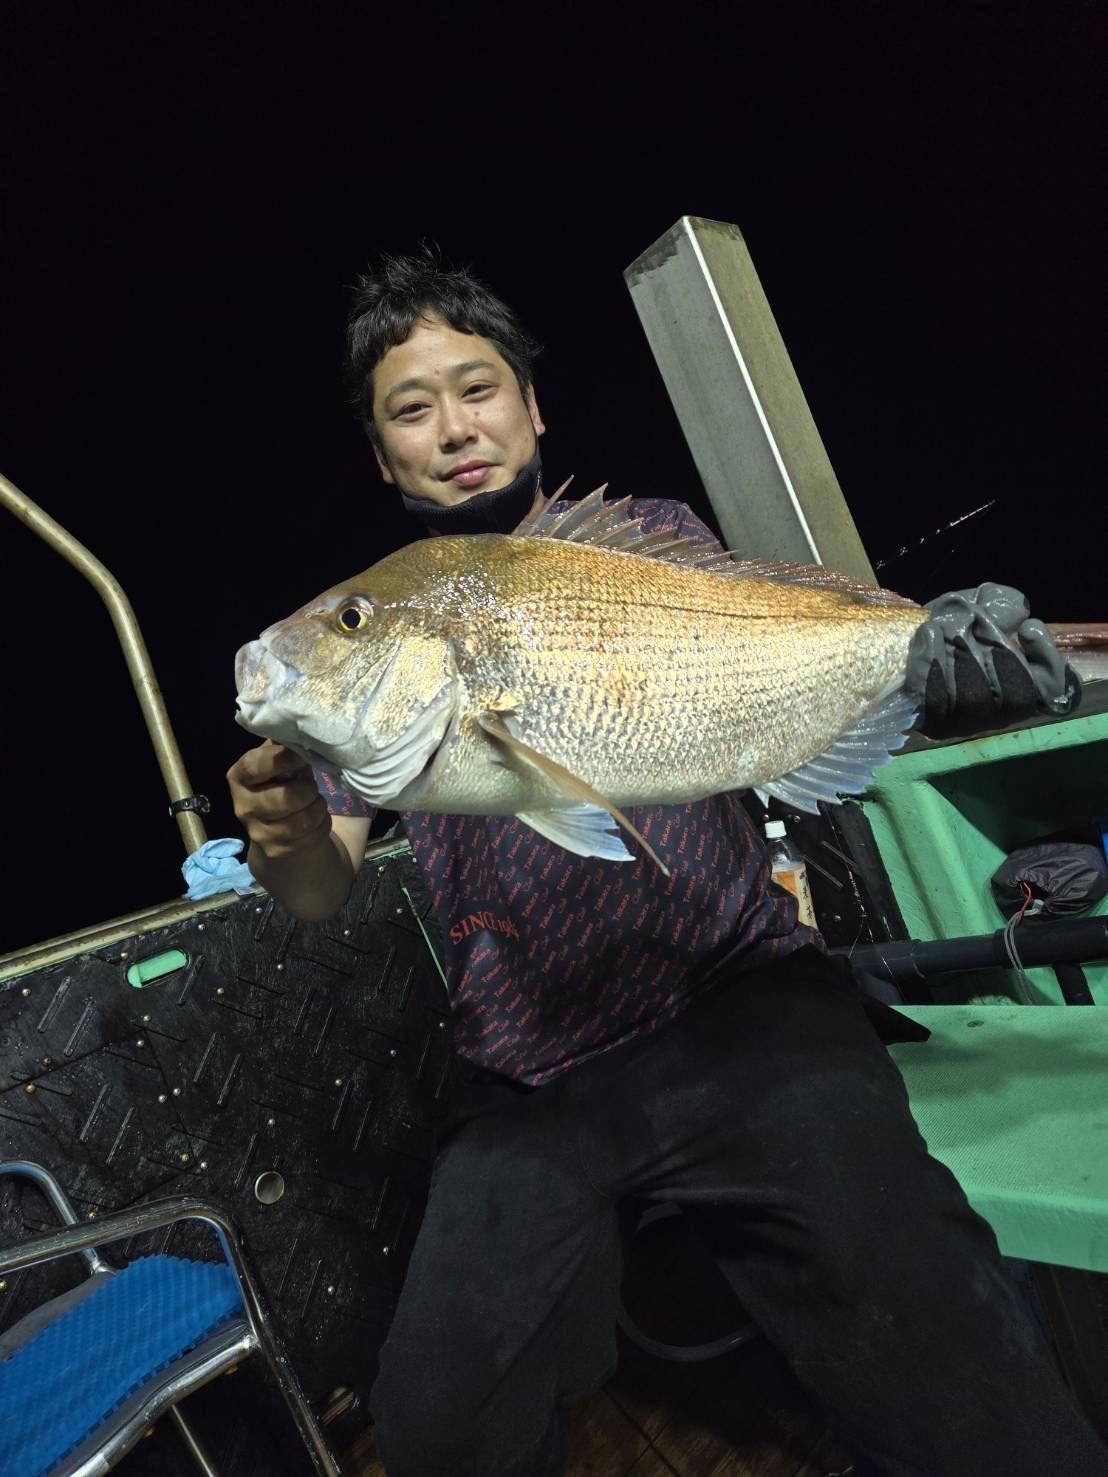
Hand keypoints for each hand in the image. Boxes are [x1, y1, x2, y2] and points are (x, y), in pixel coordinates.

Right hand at [226, 740, 331, 860]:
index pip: (255, 766)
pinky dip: (322, 822)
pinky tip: (315, 817)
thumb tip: (301, 725)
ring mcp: (259, 833)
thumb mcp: (275, 764)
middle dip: (307, 788)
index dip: (281, 759)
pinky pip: (313, 833)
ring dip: (318, 805)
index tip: (301, 755)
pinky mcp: (277, 850)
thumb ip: (282, 747)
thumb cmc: (280, 785)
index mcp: (239, 778)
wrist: (275, 833)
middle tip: (309, 783)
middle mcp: (243, 807)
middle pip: (286, 797)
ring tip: (314, 799)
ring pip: (304, 818)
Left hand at [906, 583, 1082, 739]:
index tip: (1028, 627)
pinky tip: (928, 632)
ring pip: (974, 697)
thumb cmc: (942, 627)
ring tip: (944, 624)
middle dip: (997, 649)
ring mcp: (960, 722)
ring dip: (961, 652)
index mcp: (1016, 687)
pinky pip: (934, 696)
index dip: (1050, 663)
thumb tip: (1018, 608)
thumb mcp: (974, 608)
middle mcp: (993, 713)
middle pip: (1014, 694)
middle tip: (977, 621)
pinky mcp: (927, 720)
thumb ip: (999, 606)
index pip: (1054, 690)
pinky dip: (931, 659)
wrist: (891, 645)